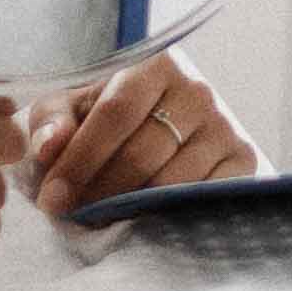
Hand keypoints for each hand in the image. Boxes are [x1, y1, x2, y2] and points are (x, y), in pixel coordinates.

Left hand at [26, 51, 262, 213]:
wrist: (162, 127)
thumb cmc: (108, 118)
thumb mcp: (72, 108)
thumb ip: (51, 123)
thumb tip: (49, 147)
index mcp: (155, 66)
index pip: (115, 113)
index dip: (81, 159)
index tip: (53, 197)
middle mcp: (197, 91)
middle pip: (142, 153)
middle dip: (99, 191)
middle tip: (69, 217)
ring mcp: (224, 127)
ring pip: (170, 182)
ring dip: (129, 210)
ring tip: (99, 222)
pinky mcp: (242, 161)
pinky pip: (202, 199)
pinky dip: (169, 217)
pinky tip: (142, 223)